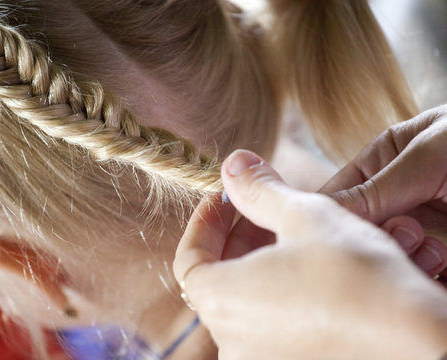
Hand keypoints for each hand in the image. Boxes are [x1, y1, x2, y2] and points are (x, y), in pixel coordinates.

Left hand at [174, 150, 446, 359]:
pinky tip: (307, 272)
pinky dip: (277, 293)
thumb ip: (259, 189)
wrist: (420, 340)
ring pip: (245, 302)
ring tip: (289, 236)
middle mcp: (232, 341)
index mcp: (222, 302)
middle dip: (236, 238)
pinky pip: (269, 325)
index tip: (224, 198)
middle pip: (217, 278)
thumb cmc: (357, 276)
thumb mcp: (304, 215)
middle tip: (261, 210)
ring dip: (259, 263)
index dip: (204, 222)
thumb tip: (233, 165)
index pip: (189, 257)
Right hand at [321, 106, 446, 277]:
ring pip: (391, 257)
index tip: (332, 233)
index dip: (328, 215)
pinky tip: (443, 263)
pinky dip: (428, 276)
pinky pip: (424, 274)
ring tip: (436, 249)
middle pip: (361, 231)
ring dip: (408, 259)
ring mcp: (423, 229)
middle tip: (405, 232)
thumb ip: (376, 185)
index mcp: (382, 163)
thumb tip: (322, 211)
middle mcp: (397, 199)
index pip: (337, 194)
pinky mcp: (444, 255)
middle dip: (377, 238)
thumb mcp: (430, 151)